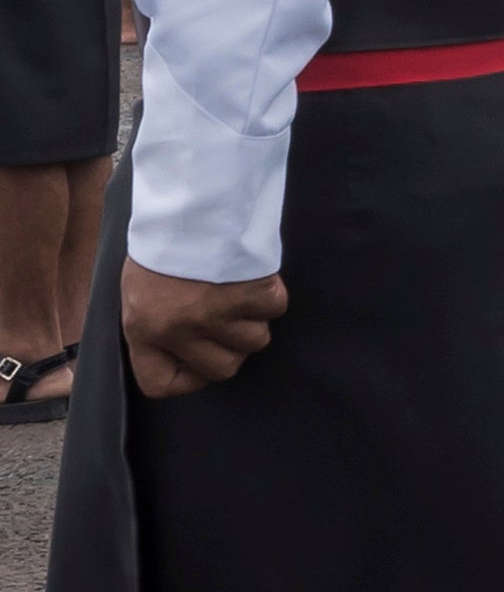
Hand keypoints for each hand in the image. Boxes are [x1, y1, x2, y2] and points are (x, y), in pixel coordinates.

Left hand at [120, 263, 280, 396]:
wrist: (189, 206)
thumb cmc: (163, 247)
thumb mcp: (140, 292)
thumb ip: (156, 328)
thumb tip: (182, 357)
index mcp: (144, 329)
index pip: (162, 385)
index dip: (188, 377)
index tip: (199, 358)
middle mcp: (179, 328)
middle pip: (223, 369)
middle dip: (231, 348)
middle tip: (227, 321)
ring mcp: (216, 313)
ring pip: (255, 341)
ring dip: (253, 319)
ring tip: (237, 292)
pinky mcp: (250, 293)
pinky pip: (274, 309)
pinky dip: (270, 294)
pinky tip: (251, 276)